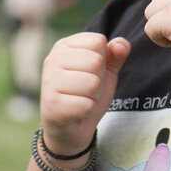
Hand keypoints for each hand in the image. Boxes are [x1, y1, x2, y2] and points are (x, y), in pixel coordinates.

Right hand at [39, 33, 129, 155]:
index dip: (103, 60)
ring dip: (93, 96)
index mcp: (64, 45)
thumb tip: (121, 45)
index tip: (89, 72)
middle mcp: (52, 59)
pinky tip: (76, 112)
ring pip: (93, 84)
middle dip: (98, 80)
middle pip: (96, 61)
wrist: (71, 128)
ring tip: (81, 99)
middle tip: (85, 89)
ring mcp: (49, 82)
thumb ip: (116, 54)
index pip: (98, 41)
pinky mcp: (52, 105)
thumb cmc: (86, 93)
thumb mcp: (105, 71)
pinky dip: (88, 111)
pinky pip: (87, 105)